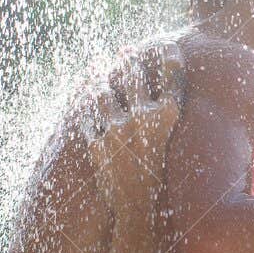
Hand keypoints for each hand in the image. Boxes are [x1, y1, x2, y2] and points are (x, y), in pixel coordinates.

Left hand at [82, 41, 183, 213]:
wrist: (140, 209)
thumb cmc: (162, 180)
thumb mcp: (172, 146)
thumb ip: (168, 120)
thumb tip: (166, 102)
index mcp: (169, 117)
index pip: (172, 74)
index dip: (170, 54)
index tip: (167, 42)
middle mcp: (143, 118)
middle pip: (134, 77)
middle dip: (128, 60)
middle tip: (125, 51)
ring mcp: (117, 129)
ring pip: (103, 92)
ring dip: (98, 78)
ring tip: (94, 69)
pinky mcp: (96, 142)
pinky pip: (86, 116)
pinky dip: (82, 104)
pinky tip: (81, 94)